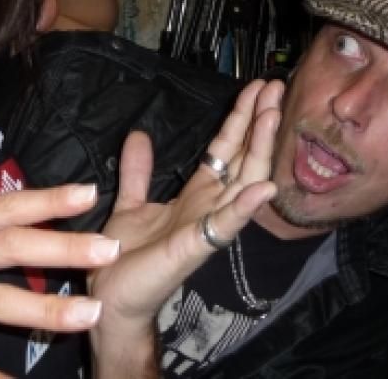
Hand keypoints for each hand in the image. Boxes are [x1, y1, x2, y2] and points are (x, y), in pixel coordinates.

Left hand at [88, 79, 283, 375]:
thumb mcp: (130, 202)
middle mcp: (208, 207)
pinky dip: (245, 206)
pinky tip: (264, 186)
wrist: (113, 299)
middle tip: (275, 88)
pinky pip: (224, 224)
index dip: (241, 118)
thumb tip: (139, 134)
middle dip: (259, 122)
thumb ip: (138, 171)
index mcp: (196, 196)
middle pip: (242, 158)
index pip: (225, 149)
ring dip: (259, 149)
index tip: (256, 88)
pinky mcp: (195, 247)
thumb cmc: (127, 259)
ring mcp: (207, 227)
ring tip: (273, 115)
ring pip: (241, 182)